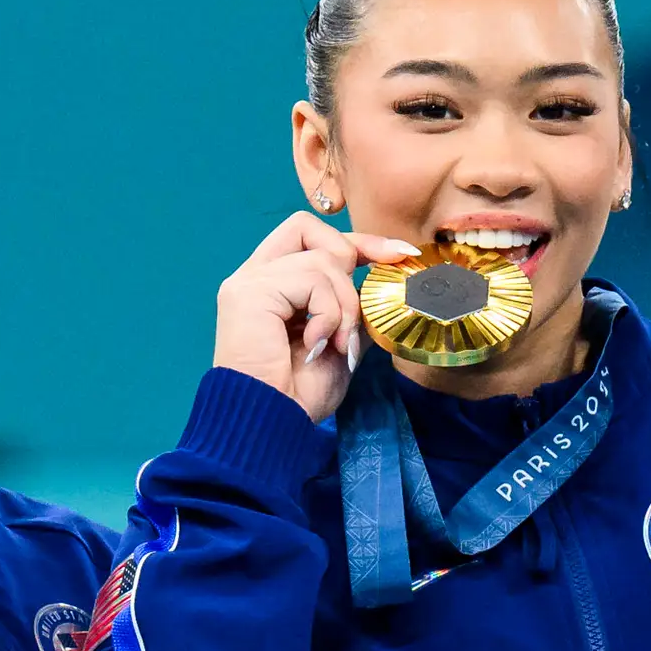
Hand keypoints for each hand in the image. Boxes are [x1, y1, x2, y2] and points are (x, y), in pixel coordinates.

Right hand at [213, 214, 411, 423]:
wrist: (269, 423)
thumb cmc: (298, 394)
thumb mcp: (341, 344)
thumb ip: (353, 311)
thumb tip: (382, 287)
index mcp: (272, 286)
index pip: (314, 241)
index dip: (360, 241)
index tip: (400, 253)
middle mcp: (255, 276)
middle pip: (308, 228)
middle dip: (350, 254)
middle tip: (361, 304)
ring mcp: (250, 281)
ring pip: (322, 260)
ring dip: (344, 304)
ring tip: (337, 343)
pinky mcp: (250, 291)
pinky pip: (312, 279)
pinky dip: (328, 313)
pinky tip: (317, 344)